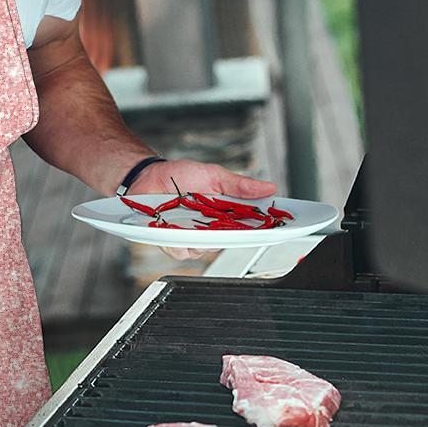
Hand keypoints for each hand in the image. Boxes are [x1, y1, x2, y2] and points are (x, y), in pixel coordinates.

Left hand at [129, 159, 277, 261]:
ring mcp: (192, 237)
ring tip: (194, 218)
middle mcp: (210, 229)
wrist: (148, 176)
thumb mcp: (214, 175)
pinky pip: (182, 251)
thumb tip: (269, 187)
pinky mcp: (172, 242)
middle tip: (229, 222)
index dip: (265, 230)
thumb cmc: (180, 176)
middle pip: (230, 242)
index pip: (250, 227)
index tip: (280, 228)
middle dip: (233, 235)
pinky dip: (180, 241)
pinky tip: (175, 227)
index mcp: (225, 214)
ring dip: (202, 237)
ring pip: (206, 250)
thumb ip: (240, 185)